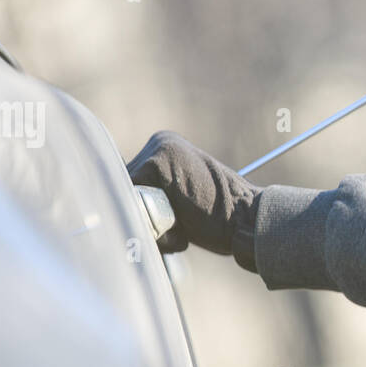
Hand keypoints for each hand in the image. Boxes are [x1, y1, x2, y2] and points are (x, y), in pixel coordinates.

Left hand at [126, 131, 260, 269]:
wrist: (249, 220)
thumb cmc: (220, 221)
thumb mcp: (182, 203)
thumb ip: (153, 199)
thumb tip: (116, 209)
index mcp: (166, 149)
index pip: (131, 185)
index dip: (146, 212)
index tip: (179, 220)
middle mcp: (160, 142)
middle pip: (124, 187)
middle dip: (146, 215)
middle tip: (185, 222)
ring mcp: (158, 149)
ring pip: (127, 195)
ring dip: (151, 221)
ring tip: (185, 222)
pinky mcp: (157, 162)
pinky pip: (134, 201)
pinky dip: (155, 224)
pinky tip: (184, 220)